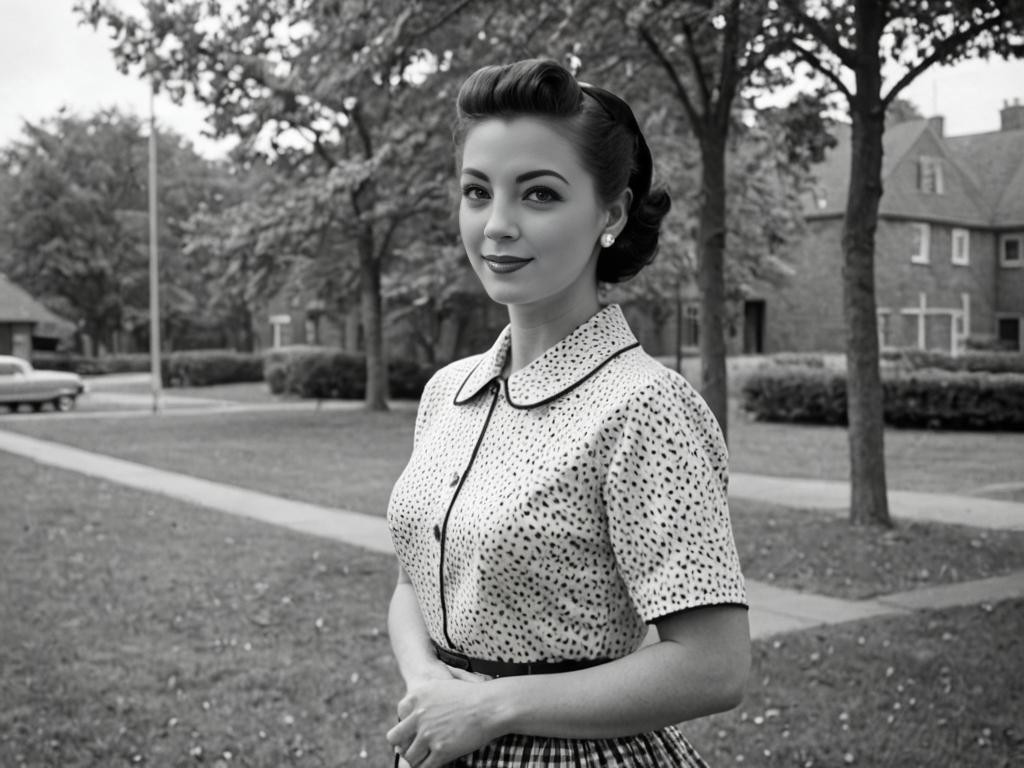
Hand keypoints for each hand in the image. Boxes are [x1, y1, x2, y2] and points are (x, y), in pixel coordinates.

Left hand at [386, 675, 501, 767]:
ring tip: (426, 757)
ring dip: (416, 758)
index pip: (399, 714)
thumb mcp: (442, 687)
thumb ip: (424, 698)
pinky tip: (434, 763)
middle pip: (394, 737)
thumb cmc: (471, 696)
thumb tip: (414, 714)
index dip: (408, 723)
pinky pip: (424, 767)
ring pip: (409, 756)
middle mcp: (418, 716)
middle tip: (414, 746)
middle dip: (402, 744)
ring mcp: (428, 734)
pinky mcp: (441, 751)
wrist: (491, 706)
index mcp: (417, 696)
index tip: (417, 727)